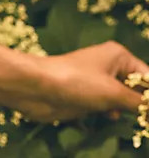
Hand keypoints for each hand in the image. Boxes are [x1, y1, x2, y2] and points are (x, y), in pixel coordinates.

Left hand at [21, 41, 148, 122]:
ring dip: (128, 110)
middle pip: (138, 88)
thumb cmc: (77, 82)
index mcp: (119, 56)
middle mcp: (111, 65)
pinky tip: (109, 116)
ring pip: (124, 99)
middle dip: (142, 104)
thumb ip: (139, 102)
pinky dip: (113, 112)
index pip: (147, 76)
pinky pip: (110, 106)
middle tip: (145, 120)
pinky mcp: (89, 96)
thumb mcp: (113, 93)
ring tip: (126, 117)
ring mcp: (99, 81)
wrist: (39, 88)